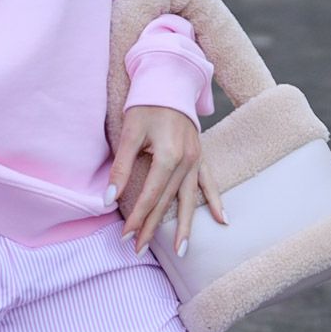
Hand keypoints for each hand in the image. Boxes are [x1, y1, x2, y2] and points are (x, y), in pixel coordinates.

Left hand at [109, 104, 225, 256]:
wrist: (169, 80)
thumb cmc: (146, 105)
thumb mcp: (129, 132)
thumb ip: (122, 167)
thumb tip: (108, 198)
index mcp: (169, 155)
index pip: (151, 195)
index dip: (138, 217)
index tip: (125, 236)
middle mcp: (187, 160)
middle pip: (169, 201)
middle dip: (153, 227)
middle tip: (139, 250)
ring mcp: (196, 159)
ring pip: (190, 198)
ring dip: (186, 226)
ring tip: (181, 251)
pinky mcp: (200, 155)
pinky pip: (209, 182)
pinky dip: (215, 201)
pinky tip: (222, 220)